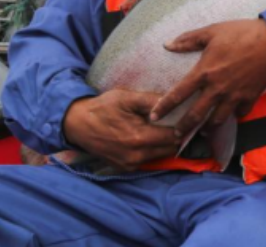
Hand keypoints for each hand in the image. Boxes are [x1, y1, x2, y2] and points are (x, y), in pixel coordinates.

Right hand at [62, 90, 178, 169]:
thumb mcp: (126, 98)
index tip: (188, 116)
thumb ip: (151, 101)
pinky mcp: (124, 167)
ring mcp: (130, 164)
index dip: (184, 126)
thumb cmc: (103, 108)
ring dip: (166, 144)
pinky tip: (151, 137)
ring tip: (166, 128)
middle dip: (178, 136)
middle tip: (180, 121)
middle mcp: (136, 156)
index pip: (174, 137)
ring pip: (161, 156)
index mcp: (139, 138)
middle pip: (170, 148)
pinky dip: (154, 150)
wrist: (77, 124)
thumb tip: (175, 100)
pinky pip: (148, 160)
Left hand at [150, 19, 265, 135]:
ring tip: (203, 130)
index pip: (178, 94)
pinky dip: (235, 115)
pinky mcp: (250, 98)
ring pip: (217, 120)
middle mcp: (216, 89)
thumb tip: (168, 45)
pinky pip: (239, 113)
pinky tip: (232, 114)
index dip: (164, 107)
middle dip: (183, 128)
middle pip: (195, 116)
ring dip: (208, 127)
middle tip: (176, 134)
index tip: (154, 116)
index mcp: (204, 72)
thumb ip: (189, 39)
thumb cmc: (242, 33)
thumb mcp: (213, 31)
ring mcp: (234, 96)